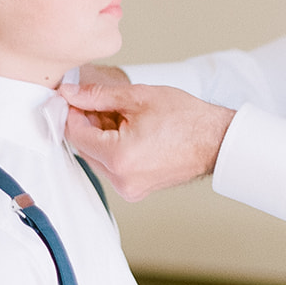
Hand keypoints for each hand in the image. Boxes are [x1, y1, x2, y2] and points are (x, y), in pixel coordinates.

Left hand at [61, 73, 234, 201]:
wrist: (215, 141)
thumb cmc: (185, 119)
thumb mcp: (137, 97)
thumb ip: (97, 96)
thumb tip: (70, 93)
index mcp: (119, 157)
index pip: (76, 134)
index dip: (73, 112)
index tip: (76, 98)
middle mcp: (121, 179)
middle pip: (85, 148)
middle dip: (88, 124)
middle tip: (102, 103)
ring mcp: (129, 189)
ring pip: (97, 158)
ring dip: (100, 137)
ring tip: (122, 117)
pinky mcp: (135, 191)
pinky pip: (112, 168)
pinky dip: (113, 149)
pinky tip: (129, 132)